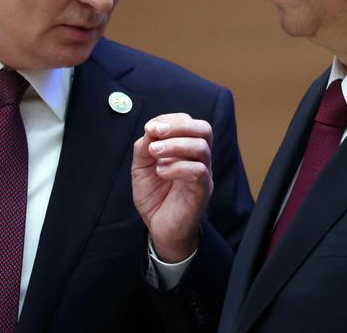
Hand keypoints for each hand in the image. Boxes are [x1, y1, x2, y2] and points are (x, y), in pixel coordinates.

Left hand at [132, 113, 212, 262]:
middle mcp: (199, 158)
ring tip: (153, 153)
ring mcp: (203, 174)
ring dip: (174, 145)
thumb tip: (150, 130)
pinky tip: (161, 172)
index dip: (169, 119)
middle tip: (155, 132)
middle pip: (204, 129)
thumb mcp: (142, 167)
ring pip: (201, 147)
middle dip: (178, 125)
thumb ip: (145, 147)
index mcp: (186, 149)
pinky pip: (198, 170)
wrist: (160, 228)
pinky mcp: (202, 190)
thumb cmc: (155, 196)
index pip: (189, 122)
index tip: (149, 127)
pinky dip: (177, 167)